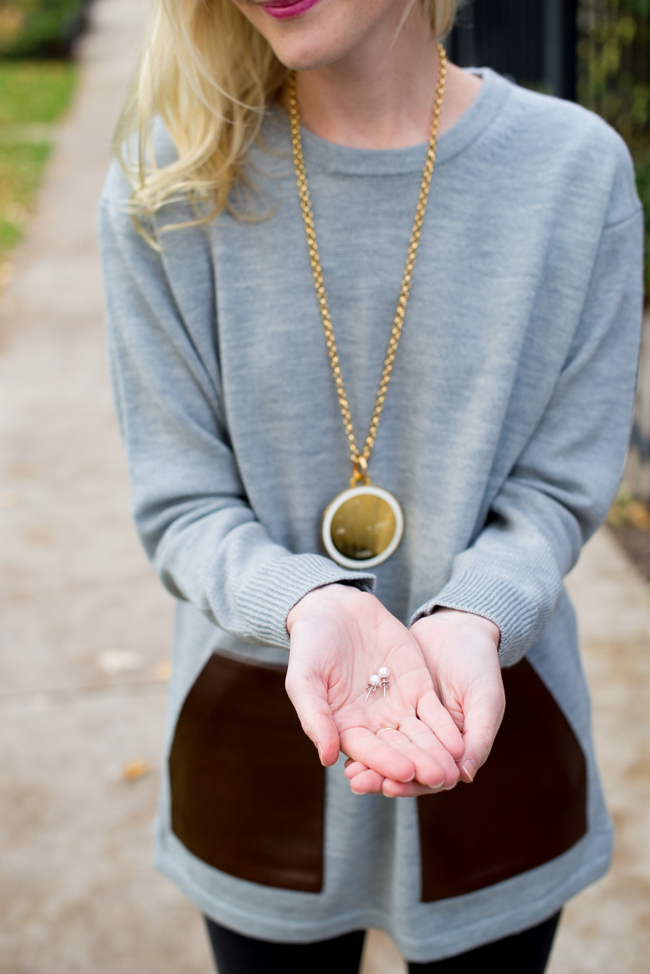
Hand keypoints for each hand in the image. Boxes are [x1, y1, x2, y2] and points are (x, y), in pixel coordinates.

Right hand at [286, 585, 464, 795]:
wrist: (333, 609)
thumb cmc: (310, 646)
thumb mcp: (303, 679)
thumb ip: (314, 717)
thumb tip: (326, 758)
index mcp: (345, 728)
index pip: (368, 752)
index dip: (386, 763)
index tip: (405, 773)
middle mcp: (374, 724)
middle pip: (400, 750)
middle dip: (419, 765)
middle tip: (439, 779)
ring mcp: (398, 706)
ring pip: (420, 736)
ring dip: (436, 753)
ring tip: (454, 769)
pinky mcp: (417, 687)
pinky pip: (433, 712)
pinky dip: (445, 728)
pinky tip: (459, 743)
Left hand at [344, 608, 503, 794]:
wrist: (460, 627)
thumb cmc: (482, 667)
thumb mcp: (485, 701)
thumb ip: (479, 738)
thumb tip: (464, 776)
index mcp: (451, 748)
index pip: (427, 777)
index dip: (411, 784)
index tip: (391, 786)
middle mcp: (424, 738)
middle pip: (401, 765)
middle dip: (379, 776)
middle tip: (357, 782)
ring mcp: (405, 718)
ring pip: (385, 746)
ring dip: (367, 760)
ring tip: (348, 770)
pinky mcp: (389, 702)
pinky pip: (375, 721)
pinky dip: (362, 730)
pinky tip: (342, 736)